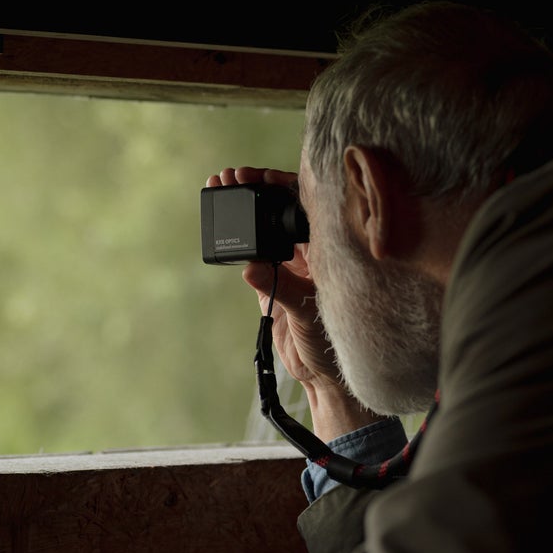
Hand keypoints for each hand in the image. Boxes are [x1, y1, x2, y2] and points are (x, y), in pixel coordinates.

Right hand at [206, 166, 378, 439]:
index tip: (258, 175)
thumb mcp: (308, 313)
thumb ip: (282, 289)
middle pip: (281, 209)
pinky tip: (223, 226)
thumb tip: (252, 268)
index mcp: (329, 250)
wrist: (323, 378)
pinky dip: (238, 239)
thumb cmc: (332, 345)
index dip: (281, 184)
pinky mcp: (271, 283)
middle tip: (230, 176)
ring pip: (265, 228)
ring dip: (244, 211)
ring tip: (220, 189)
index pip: (306, 205)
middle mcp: (310, 253)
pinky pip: (253, 254)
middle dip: (257, 189)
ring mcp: (290, 266)